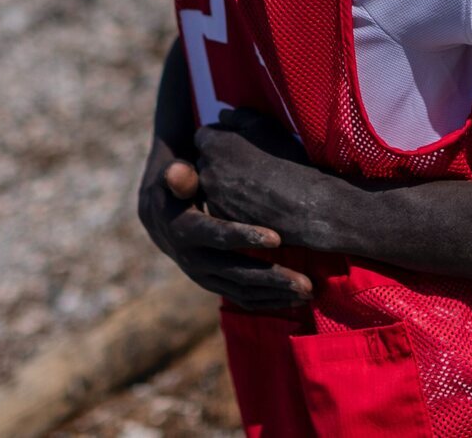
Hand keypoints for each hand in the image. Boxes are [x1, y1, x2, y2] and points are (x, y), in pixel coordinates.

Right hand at [137, 136, 311, 309]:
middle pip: (236, 272)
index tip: (278, 238)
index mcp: (185, 230)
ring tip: (309, 293)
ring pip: (243, 291)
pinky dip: (269, 301)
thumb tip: (176, 171)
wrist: (162, 218)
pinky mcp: (216, 284)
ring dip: (276, 294)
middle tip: (306, 283)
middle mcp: (194, 260)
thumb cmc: (179, 186)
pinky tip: (297, 300)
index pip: (218, 236)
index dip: (246, 237)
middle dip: (272, 278)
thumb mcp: (174, 177)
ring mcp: (205, 276)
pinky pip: (243, 298)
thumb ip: (180, 175)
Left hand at [196, 109, 348, 255]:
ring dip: (224, 180)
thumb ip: (239, 116)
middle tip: (247, 161)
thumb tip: (222, 116)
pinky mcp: (220, 217)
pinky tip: (254, 199)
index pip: (204, 135)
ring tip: (253, 181)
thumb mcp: (266, 125)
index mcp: (214, 144)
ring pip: (211, 183)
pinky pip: (219, 204)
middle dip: (219, 158)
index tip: (239, 141)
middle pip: (205, 159)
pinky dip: (230, 200)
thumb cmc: (287, 159)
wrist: (303, 204)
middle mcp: (206, 170)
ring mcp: (211, 197)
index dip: (221, 136)